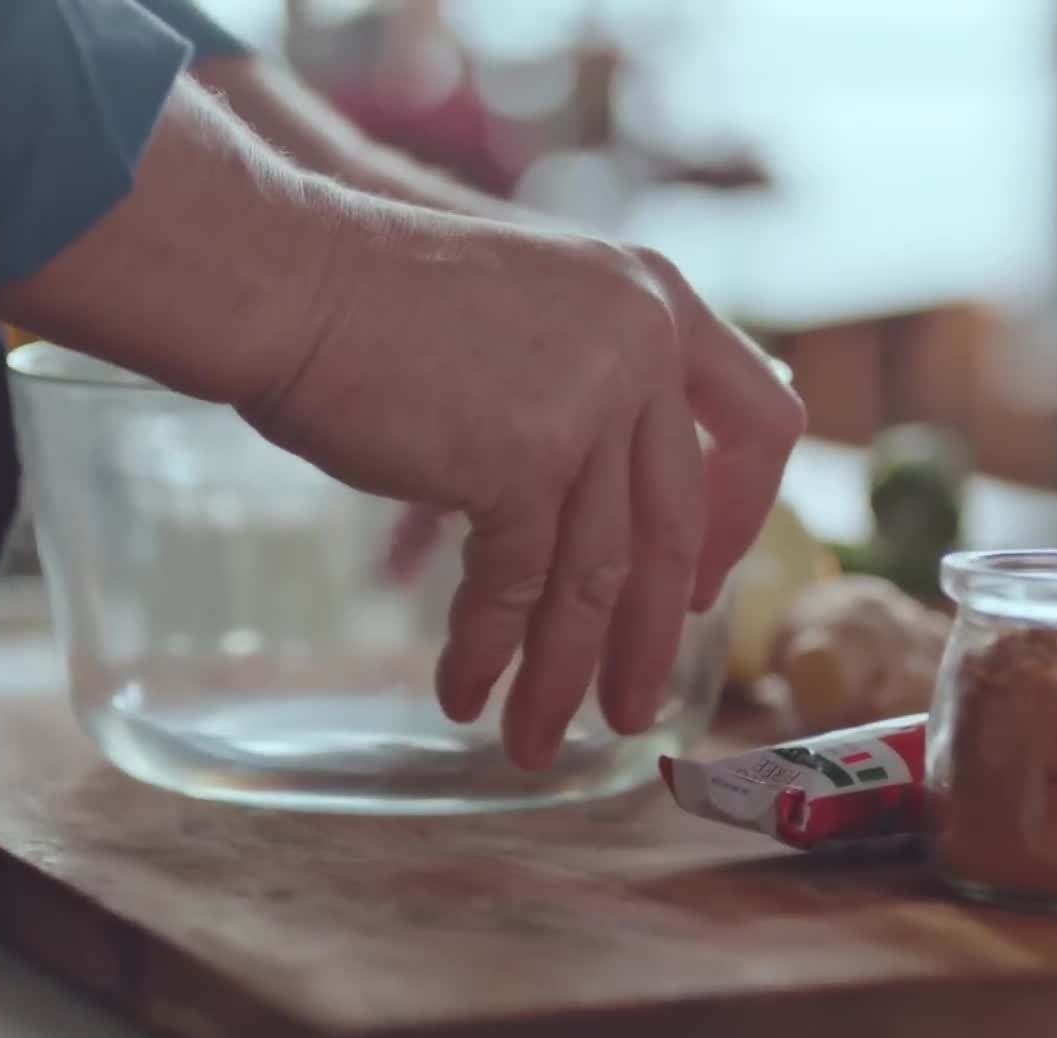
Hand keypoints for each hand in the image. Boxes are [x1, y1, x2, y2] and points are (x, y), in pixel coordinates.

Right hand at [244, 214, 804, 768]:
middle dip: (648, 638)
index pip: (763, 420)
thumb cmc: (380, 300)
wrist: (293, 277)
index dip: (741, 515)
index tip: (701, 582)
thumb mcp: (535, 313)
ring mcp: (586, 401)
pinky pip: (517, 584)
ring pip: (596, 575)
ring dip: (561, 673)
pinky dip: (488, 650)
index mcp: (658, 299)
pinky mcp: (520, 458)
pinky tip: (464, 693)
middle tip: (628, 712)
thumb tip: (609, 502)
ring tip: (533, 742)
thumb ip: (592, 380)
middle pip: (674, 526)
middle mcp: (641, 345)